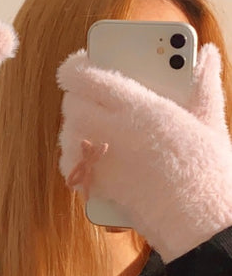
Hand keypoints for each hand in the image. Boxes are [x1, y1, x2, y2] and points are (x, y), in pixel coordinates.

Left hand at [57, 44, 231, 261]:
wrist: (200, 222)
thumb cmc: (207, 170)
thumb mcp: (207, 122)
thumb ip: (201, 84)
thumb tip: (208, 53)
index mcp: (140, 108)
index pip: (86, 76)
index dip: (76, 67)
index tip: (78, 63)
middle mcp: (112, 130)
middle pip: (72, 102)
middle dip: (78, 96)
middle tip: (92, 96)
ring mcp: (99, 158)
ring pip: (66, 130)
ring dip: (75, 124)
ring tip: (96, 124)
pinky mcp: (94, 183)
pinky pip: (67, 160)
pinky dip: (73, 154)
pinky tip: (91, 152)